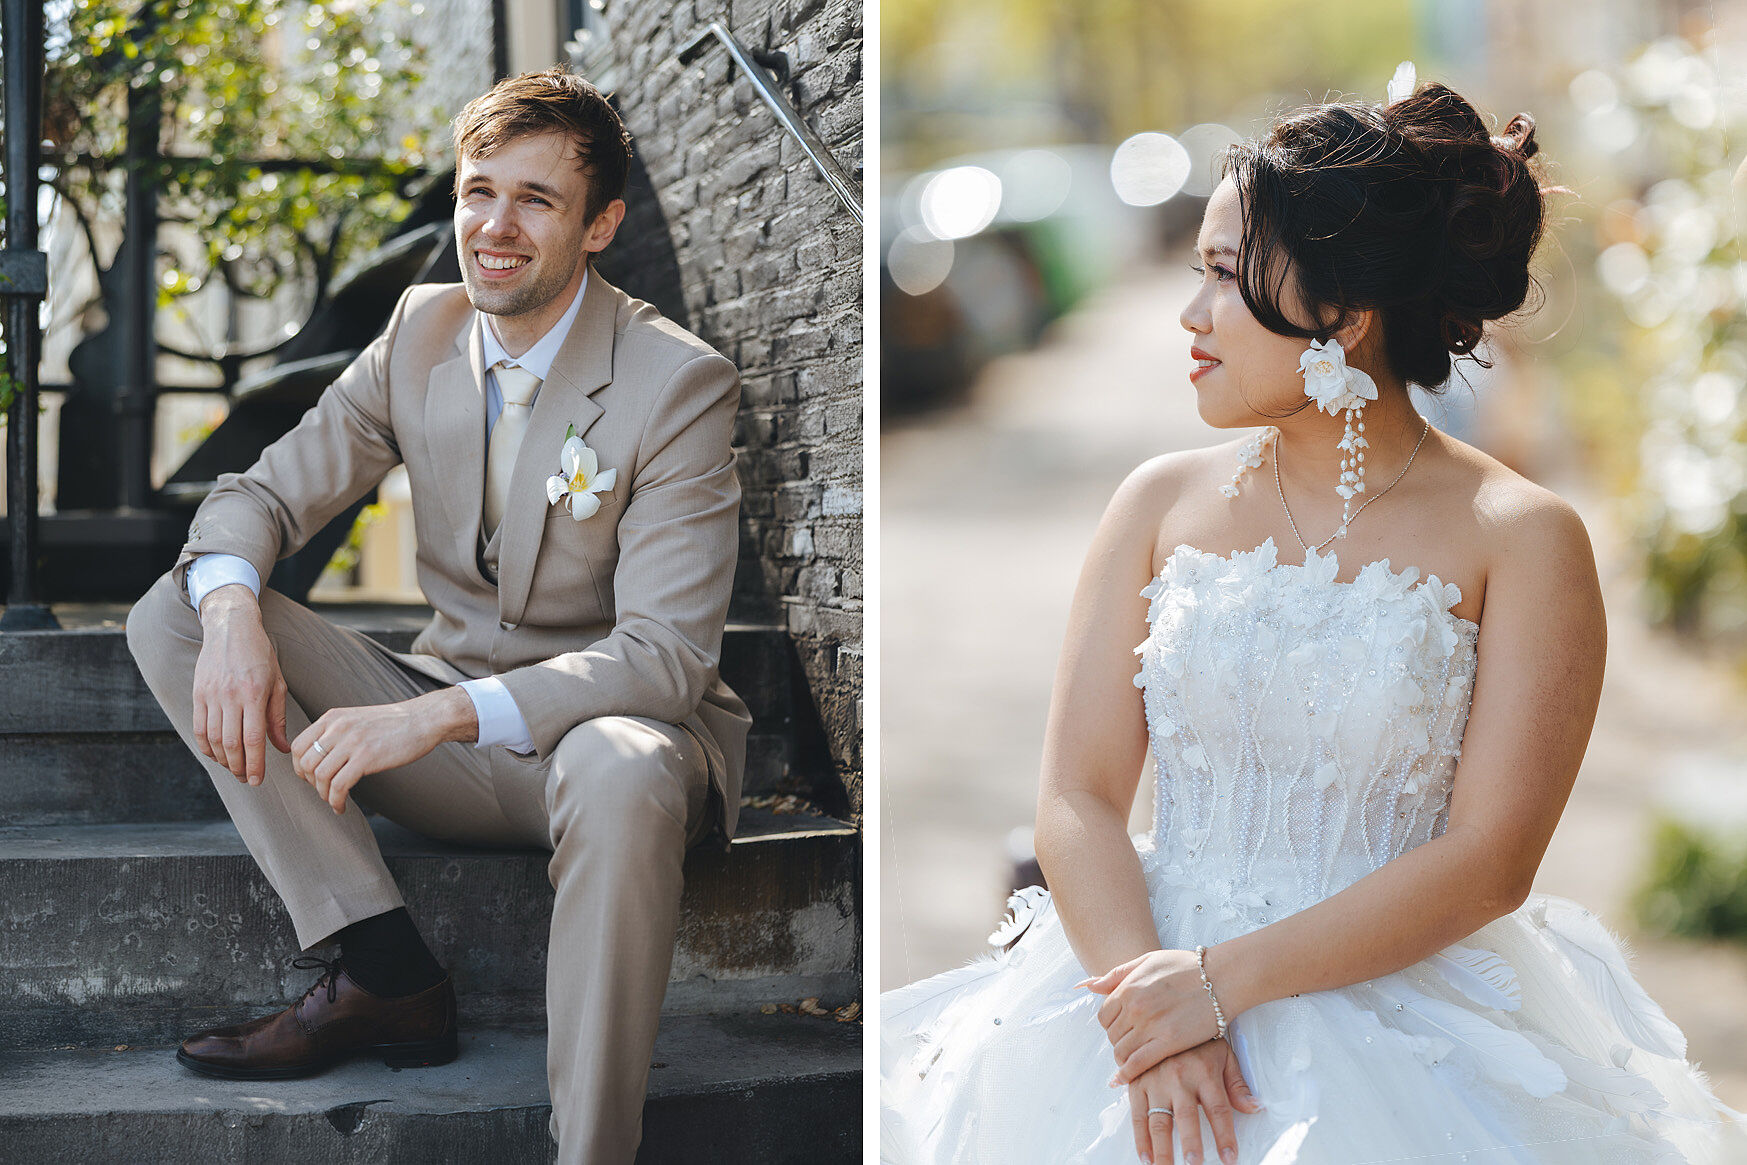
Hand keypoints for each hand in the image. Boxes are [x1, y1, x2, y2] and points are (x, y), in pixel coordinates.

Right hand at [191, 588, 291, 784]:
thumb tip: (282, 748)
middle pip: (231, 744)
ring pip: (213, 739)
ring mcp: (211, 695)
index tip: (257, 780)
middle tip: (246, 779)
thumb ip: (277, 717)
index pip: (253, 739)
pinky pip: (199, 727)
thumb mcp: (277, 682)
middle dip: (238, 767)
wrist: (231, 627)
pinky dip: (206, 746)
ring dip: (223, 760)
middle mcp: (230, 696)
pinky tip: (216, 755)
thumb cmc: (260, 655)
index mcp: (254, 694)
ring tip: (234, 769)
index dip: (254, 764)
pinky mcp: (198, 693)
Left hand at [291, 690, 462, 813]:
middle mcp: (338, 728)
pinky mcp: (367, 758)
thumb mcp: (357, 719)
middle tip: (323, 791)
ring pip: (320, 776)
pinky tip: (342, 806)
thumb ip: (336, 732)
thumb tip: (319, 756)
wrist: (424, 719)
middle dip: (310, 784)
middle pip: (306, 763)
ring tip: (335, 800)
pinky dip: (336, 801)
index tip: (310, 779)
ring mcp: (352, 742)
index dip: (299, 768)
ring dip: (324, 795)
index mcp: (333, 718)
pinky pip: (339, 786)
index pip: (298, 745)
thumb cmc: (394, 723)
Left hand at [1082, 949, 1224, 1084]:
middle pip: (1112, 1035)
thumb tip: (1088, 986)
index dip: (1111, 1025)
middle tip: (1131, 1043)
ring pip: (1121, 1052)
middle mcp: (1135, 1008)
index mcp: (1129, 988)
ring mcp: (1151, 1026)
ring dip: (1124, 1058)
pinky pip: (1138, 1064)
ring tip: (1133, 1058)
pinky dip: (1128, 1074)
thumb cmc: (1187, 966)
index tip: (1121, 1028)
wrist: (1221, 978)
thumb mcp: (1147, 960)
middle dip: (1118, 1041)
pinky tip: (1126, 1078)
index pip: (1103, 1016)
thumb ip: (1116, 975)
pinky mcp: (1169, 1043)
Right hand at [1129, 1037, 1263, 1164]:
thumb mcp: (1223, 1055)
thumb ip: (1238, 1084)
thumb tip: (1255, 1108)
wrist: (1165, 1011)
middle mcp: (1179, 1077)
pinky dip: (1140, 1138)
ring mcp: (1155, 1080)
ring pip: (1159, 1120)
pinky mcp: (1137, 1083)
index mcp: (1204, 1071)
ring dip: (1162, 1148)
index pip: (1218, 1109)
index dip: (1225, 1136)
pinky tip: (1145, 1157)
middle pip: (1187, 1117)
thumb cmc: (1198, 1039)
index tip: (1230, 1158)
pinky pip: (1137, 1114)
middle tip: (1194, 1164)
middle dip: (1191, 1144)